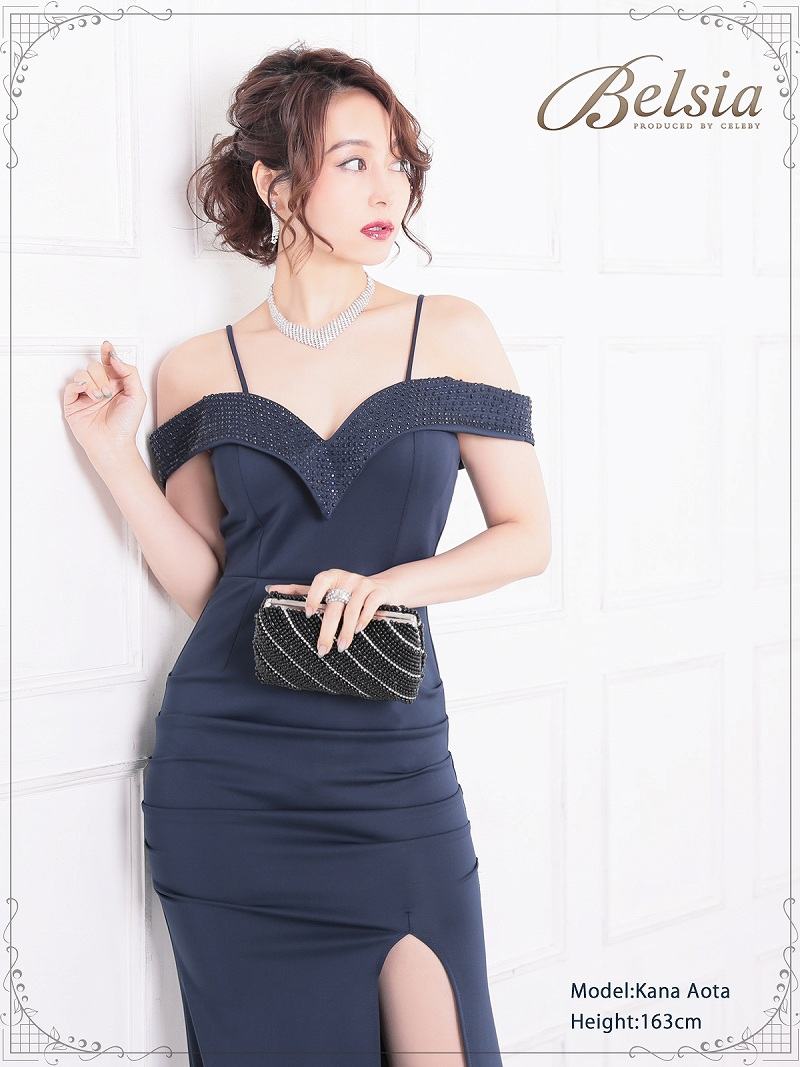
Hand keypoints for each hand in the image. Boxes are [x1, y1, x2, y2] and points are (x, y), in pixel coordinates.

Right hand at [62, 341, 145, 468]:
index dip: (107, 353)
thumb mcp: (138, 395)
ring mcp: (86, 394)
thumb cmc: (126, 424)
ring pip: (83, 373)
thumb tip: (115, 357)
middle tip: (108, 392)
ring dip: (93, 383)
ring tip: (100, 397)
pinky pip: (71, 385)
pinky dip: (80, 386)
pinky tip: (89, 394)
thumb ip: (129, 373)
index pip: (109, 363)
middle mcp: (100, 387)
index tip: (107, 346)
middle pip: (95, 366)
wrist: (113, 443)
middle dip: (102, 377)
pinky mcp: (73, 403)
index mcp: (116, 384)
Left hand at [266, 569, 402, 654]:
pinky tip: (358, 632)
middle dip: (327, 630)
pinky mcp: (378, 592)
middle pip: (334, 606)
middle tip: (321, 649)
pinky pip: (369, 606)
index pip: (320, 581)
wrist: (384, 587)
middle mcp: (347, 578)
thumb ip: (300, 591)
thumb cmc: (348, 591)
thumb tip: (269, 590)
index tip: (308, 614)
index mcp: (331, 577)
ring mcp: (363, 584)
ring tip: (341, 647)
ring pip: (352, 609)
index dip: (313, 596)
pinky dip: (363, 620)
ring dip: (345, 631)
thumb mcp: (326, 589)